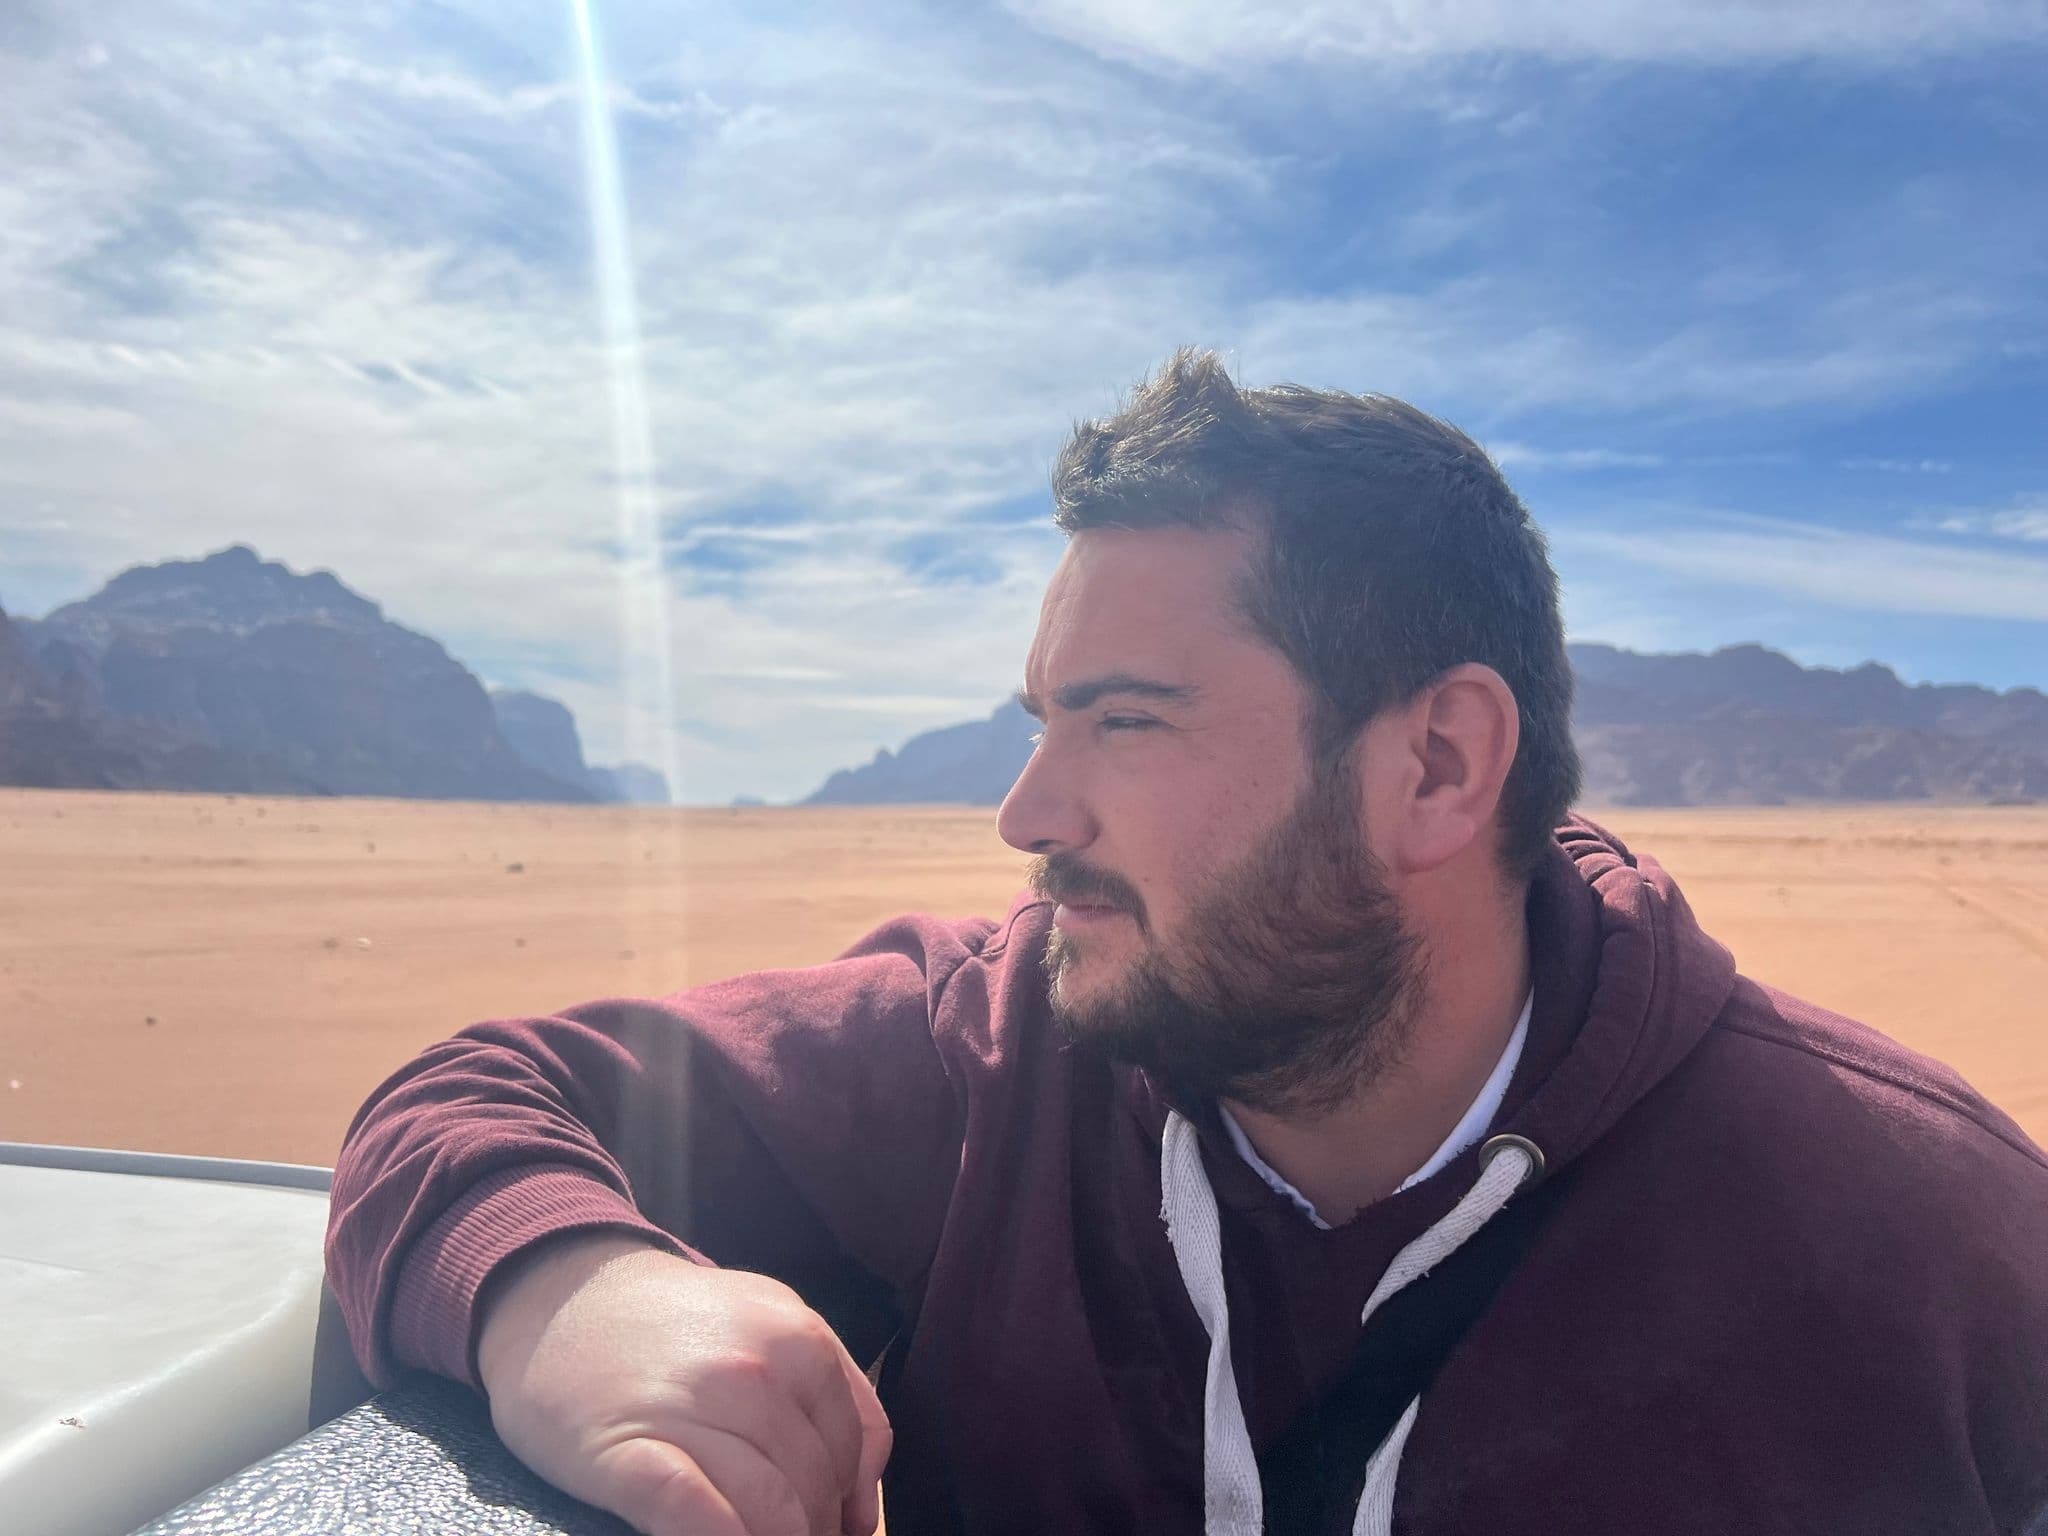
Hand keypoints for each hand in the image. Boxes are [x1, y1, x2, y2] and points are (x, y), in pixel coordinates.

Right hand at [476, 1234, 891, 1535]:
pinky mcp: (629, 1453)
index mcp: (797, 1336)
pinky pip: (699, 1515)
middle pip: (815, 1484)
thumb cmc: (670, 1325)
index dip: (851, 1502)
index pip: (857, 1446)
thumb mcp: (766, 1317)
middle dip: (812, 1530)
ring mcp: (692, 1408)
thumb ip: (830, 1388)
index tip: (835, 1529)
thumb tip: (860, 1501)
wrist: (558, 1297)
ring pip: (770, 1510)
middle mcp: (754, 1369)